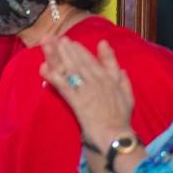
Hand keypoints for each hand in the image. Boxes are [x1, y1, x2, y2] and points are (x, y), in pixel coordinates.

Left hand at [40, 37, 134, 151]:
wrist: (115, 134)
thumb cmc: (121, 119)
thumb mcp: (128, 96)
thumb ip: (124, 80)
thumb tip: (122, 68)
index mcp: (109, 79)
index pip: (94, 61)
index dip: (82, 51)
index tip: (73, 42)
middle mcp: (97, 80)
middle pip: (79, 61)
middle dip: (67, 49)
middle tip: (55, 38)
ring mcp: (86, 89)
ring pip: (71, 69)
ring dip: (58, 55)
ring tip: (48, 44)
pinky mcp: (77, 100)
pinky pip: (63, 85)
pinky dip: (53, 76)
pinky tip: (43, 68)